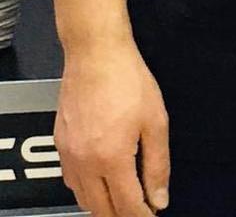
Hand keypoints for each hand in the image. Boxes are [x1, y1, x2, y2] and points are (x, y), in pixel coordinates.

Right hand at [54, 35, 169, 214]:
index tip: (153, 215)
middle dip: (122, 215)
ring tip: (122, 197)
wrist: (95, 52)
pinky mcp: (60, 142)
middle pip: (101, 210)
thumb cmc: (126, 78)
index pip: (127, 206)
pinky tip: (100, 179)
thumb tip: (159, 198)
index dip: (143, 215)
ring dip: (102, 205)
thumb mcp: (155, 121)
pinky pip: (70, 180)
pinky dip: (85, 189)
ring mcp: (68, 153)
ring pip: (82, 199)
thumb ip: (158, 165)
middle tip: (139, 208)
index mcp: (112, 158)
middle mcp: (85, 161)